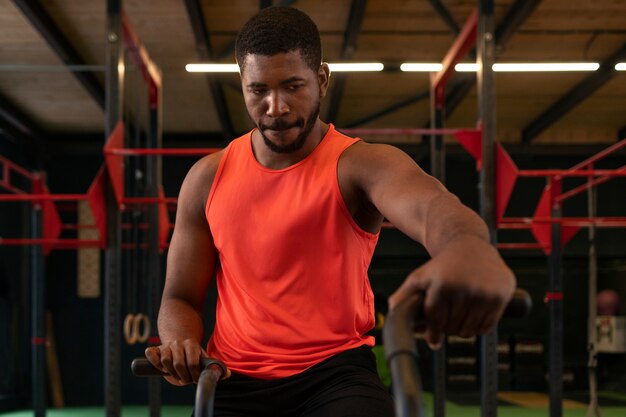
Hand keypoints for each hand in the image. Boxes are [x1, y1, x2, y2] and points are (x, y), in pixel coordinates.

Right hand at [145, 339, 230, 385]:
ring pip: (166, 361)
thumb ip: (212, 365)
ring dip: (170, 372)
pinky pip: (151, 354)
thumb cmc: (192, 351)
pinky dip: (154, 362)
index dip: (193, 374)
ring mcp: (166, 345)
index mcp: (191, 345)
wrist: (178, 335)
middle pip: (178, 364)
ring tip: (176, 375)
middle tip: (185, 380)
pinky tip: (161, 367)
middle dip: (183, 376)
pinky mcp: (155, 348)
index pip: (192, 362)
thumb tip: (227, 374)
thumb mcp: (202, 355)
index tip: (194, 379)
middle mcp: (178, 344)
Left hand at [388, 235, 515, 349]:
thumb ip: (405, 293)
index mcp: (443, 285)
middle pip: (453, 328)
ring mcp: (485, 293)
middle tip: (447, 321)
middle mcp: (465, 289)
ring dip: (462, 329)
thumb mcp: (421, 275)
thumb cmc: (443, 264)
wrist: (470, 243)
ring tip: (459, 317)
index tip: (433, 342)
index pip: (436, 322)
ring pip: (470, 331)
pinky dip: (479, 327)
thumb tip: (392, 311)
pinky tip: (473, 314)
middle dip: (447, 328)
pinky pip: (487, 327)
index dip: (433, 334)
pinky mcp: (501, 295)